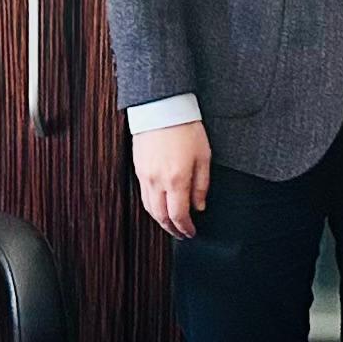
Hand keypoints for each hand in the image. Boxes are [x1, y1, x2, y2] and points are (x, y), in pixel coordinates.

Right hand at [134, 120, 213, 239]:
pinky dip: (152, 206)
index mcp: (176, 179)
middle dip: (172, 229)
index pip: (179, 215)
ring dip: (161, 220)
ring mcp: (145, 176)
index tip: (192, 232)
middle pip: (161, 217)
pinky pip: (143, 195)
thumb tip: (199, 206)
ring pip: (149, 208)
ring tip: (172, 224)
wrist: (162, 108)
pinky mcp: (138, 168)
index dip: (185, 228)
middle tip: (182, 233)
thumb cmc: (186, 128)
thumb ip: (202, 185)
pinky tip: (160, 206)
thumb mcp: (204, 156)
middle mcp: (157, 181)